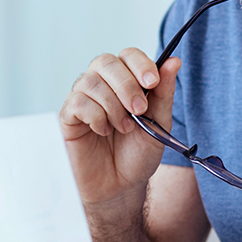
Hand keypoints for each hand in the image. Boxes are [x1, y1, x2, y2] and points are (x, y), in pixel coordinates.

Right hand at [59, 50, 181, 209]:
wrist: (120, 186)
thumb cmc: (137, 154)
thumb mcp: (159, 123)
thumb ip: (164, 93)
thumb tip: (174, 61)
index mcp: (124, 81)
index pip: (127, 55)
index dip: (139, 63)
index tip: (152, 82)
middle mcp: (101, 84)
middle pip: (106, 62)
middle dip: (126, 84)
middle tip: (139, 110)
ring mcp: (82, 98)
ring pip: (91, 81)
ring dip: (113, 106)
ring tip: (124, 128)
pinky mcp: (68, 116)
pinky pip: (77, 102)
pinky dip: (96, 116)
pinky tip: (103, 131)